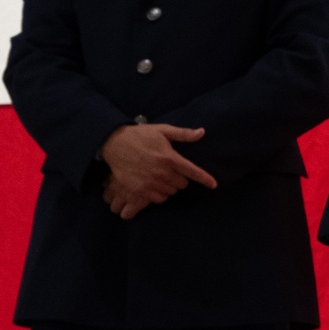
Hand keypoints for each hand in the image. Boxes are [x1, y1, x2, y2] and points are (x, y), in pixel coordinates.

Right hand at [100, 123, 216, 219]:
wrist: (114, 143)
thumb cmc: (140, 135)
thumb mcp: (162, 130)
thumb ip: (183, 134)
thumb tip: (202, 132)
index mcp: (169, 157)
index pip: (192, 171)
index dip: (205, 179)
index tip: (214, 184)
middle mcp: (161, 172)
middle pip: (182, 184)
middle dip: (180, 178)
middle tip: (170, 169)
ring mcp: (150, 182)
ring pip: (171, 192)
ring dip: (170, 186)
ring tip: (160, 175)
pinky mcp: (139, 190)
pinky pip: (159, 199)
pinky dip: (160, 193)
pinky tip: (154, 183)